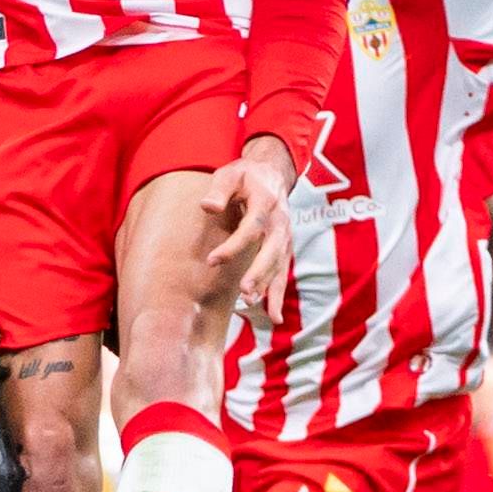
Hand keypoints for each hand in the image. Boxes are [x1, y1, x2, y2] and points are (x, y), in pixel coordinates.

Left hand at [212, 138, 304, 327]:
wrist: (272, 173)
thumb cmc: (245, 176)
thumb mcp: (229, 174)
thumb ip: (219, 190)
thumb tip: (207, 207)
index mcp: (266, 202)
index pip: (251, 227)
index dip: (233, 246)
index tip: (212, 260)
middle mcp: (280, 222)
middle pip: (272, 249)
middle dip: (259, 271)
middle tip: (244, 290)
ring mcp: (285, 237)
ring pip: (279, 264)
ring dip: (267, 285)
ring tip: (250, 302)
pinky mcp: (284, 248)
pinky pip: (282, 273)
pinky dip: (278, 295)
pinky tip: (274, 317)